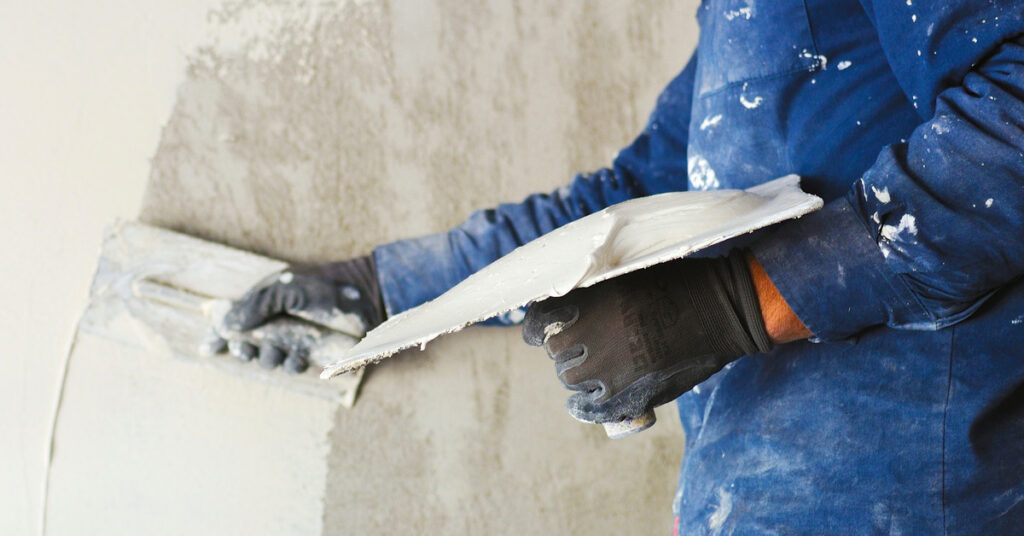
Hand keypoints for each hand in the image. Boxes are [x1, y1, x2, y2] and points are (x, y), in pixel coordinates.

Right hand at [205, 255, 385, 372]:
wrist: (364, 296)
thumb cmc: (324, 286)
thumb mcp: (285, 288)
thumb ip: (255, 305)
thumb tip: (227, 325)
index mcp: (264, 303)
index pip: (232, 322)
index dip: (217, 336)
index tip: (207, 349)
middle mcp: (276, 322)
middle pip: (246, 345)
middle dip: (243, 350)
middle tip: (248, 349)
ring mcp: (294, 339)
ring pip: (268, 359)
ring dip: (268, 358)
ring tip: (276, 351)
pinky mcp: (312, 353)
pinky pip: (292, 366)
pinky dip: (290, 365)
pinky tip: (296, 358)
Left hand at [522, 250, 773, 423]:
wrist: (721, 311)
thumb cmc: (678, 284)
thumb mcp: (628, 273)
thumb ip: (594, 290)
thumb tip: (566, 305)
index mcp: (587, 301)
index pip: (540, 320)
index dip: (537, 328)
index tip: (539, 333)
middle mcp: (590, 334)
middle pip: (556, 352)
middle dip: (566, 349)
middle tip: (587, 345)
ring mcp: (608, 367)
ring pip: (571, 379)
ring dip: (578, 374)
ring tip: (598, 366)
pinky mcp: (629, 393)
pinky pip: (591, 408)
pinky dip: (583, 406)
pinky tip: (582, 403)